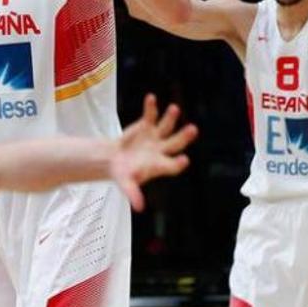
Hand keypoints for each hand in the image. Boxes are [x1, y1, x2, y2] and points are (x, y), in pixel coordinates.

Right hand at [111, 94, 196, 210]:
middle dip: (184, 137)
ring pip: (166, 126)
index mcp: (160, 165)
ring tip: (174, 109)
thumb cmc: (124, 174)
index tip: (184, 159)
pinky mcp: (146, 126)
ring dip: (170, 118)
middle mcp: (161, 149)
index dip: (178, 163)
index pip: (173, 165)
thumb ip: (133, 194)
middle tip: (193, 129)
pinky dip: (151, 107)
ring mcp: (155, 136)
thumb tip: (139, 208)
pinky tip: (151, 98)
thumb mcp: (126, 184)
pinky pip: (150, 115)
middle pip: (176, 143)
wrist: (114, 160)